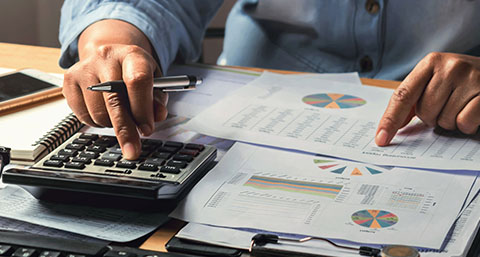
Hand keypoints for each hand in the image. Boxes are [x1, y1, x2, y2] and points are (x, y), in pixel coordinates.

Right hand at [62, 20, 167, 158]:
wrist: (110, 57)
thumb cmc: (134, 73)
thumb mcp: (154, 82)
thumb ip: (157, 100)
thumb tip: (158, 116)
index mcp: (132, 55)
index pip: (137, 81)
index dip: (142, 109)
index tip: (147, 130)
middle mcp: (106, 57)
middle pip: (115, 100)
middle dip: (126, 130)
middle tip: (133, 149)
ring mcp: (85, 68)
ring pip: (98, 111)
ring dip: (111, 125)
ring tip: (120, 118)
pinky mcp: (69, 80)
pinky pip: (83, 115)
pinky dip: (96, 122)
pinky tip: (105, 113)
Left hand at [376, 52, 479, 145]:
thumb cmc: (461, 82)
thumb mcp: (435, 81)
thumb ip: (412, 101)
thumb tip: (389, 128)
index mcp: (431, 62)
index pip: (403, 95)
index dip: (390, 119)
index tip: (381, 139)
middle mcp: (450, 66)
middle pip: (424, 111)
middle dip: (432, 117)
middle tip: (446, 106)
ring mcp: (471, 78)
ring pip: (444, 119)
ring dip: (450, 121)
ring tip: (461, 107)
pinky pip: (464, 122)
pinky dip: (467, 125)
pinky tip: (473, 111)